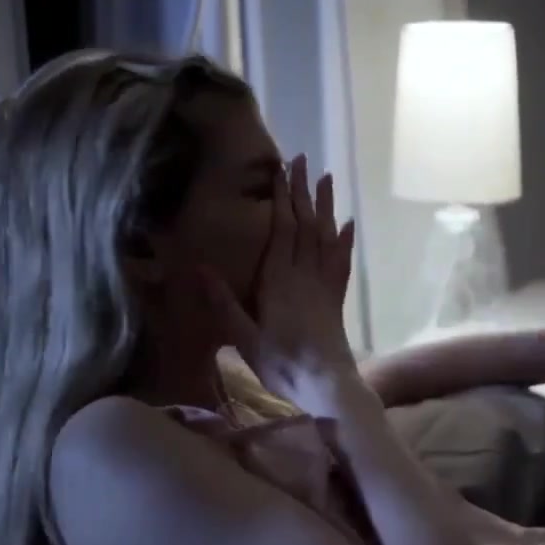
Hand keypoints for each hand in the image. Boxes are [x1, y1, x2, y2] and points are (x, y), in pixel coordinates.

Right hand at [201, 154, 358, 404]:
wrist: (327, 384)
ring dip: (325, 206)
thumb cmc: (282, 363)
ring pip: (325, 236)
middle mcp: (305, 274)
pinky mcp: (337, 299)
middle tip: (303, 160)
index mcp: (279, 280)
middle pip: (305, 224)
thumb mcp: (244, 337)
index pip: (282, 228)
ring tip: (326, 177)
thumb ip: (223, 302)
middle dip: (303, 191)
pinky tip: (348, 224)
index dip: (282, 197)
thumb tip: (197, 267)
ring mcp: (324, 285)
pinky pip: (342, 262)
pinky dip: (344, 241)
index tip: (281, 169)